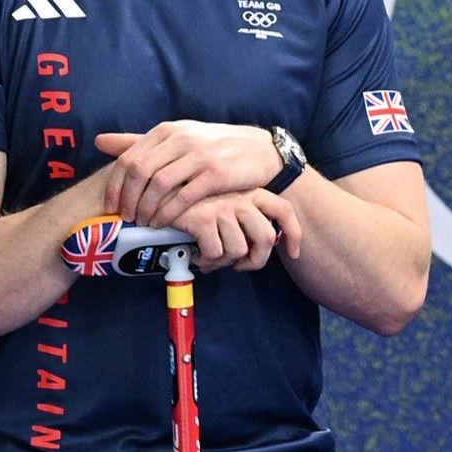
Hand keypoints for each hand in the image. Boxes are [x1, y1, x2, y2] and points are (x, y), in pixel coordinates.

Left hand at [95, 122, 281, 228]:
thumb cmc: (211, 147)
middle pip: (139, 172)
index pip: (128, 158)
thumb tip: (99, 141)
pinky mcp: (216, 174)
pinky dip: (168, 213)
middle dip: (127, 200)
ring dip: (146, 208)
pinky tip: (163, 223)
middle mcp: (180, 139)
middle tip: (125, 218)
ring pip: (159, 184)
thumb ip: (138, 142)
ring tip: (143, 223)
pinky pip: (184, 197)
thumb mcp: (176, 138)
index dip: (114, 186)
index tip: (110, 206)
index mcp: (166, 131)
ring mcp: (198, 156)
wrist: (259, 150)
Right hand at [173, 188, 304, 271]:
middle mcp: (239, 197)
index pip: (284, 210)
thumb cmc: (189, 199)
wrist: (157, 186)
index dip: (293, 234)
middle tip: (238, 265)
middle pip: (266, 237)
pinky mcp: (203, 218)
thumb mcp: (220, 201)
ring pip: (239, 249)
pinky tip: (196, 254)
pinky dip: (205, 260)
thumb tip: (252, 249)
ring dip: (223, 261)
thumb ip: (240, 217)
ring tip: (209, 257)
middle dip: (255, 260)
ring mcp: (222, 207)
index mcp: (248, 191)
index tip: (293, 253)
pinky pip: (215, 253)